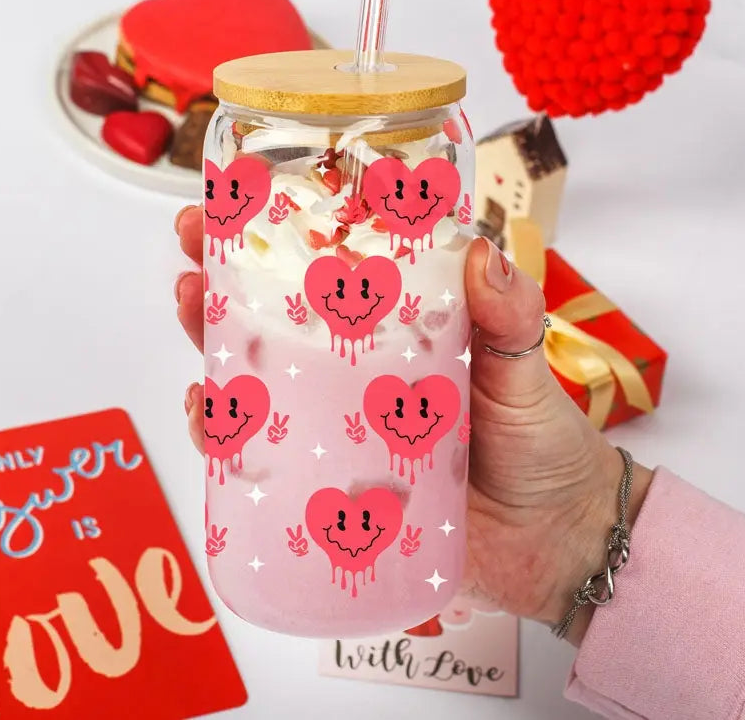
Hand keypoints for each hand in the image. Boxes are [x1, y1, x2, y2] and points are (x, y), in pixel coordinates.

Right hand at [175, 205, 650, 643]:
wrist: (554, 541)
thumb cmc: (540, 441)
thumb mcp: (522, 366)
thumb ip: (509, 315)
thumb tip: (481, 253)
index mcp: (393, 335)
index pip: (326, 278)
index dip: (280, 240)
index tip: (241, 202)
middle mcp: (353, 378)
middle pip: (271, 325)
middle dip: (220, 284)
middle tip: (192, 253)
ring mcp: (334, 433)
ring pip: (254, 387)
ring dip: (209, 349)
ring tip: (191, 313)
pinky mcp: (326, 493)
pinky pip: (263, 464)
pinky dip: (227, 439)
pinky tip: (210, 414)